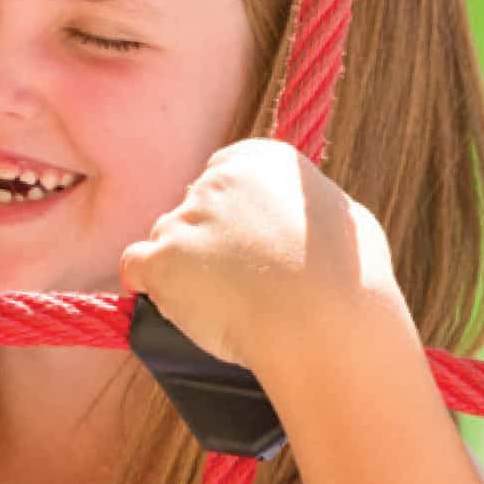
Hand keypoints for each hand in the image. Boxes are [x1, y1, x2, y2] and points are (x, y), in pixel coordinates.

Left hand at [120, 140, 401, 380]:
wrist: (325, 324)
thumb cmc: (347, 282)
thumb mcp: (343, 218)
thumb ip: (305, 208)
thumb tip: (301, 216)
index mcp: (265, 159)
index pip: (222, 172)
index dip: (228, 211)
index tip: (241, 241)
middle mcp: (220, 179)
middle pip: (193, 206)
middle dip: (206, 239)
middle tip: (235, 280)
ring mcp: (187, 218)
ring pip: (166, 239)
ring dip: (182, 268)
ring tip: (222, 305)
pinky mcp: (163, 259)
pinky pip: (136, 268)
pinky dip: (150, 288)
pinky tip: (176, 306)